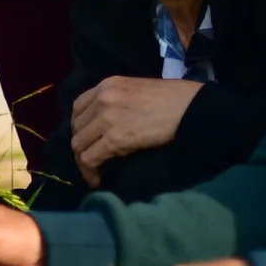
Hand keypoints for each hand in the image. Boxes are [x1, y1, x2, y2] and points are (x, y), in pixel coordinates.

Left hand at [69, 76, 203, 185]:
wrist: (188, 107)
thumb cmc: (172, 98)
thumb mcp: (136, 89)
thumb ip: (118, 100)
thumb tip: (109, 121)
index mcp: (107, 85)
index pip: (78, 107)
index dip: (79, 126)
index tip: (88, 139)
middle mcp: (102, 99)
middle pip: (76, 128)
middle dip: (81, 146)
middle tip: (91, 159)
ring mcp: (106, 119)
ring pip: (78, 145)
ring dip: (83, 162)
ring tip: (94, 172)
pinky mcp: (113, 139)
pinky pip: (89, 159)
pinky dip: (90, 172)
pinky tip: (98, 180)